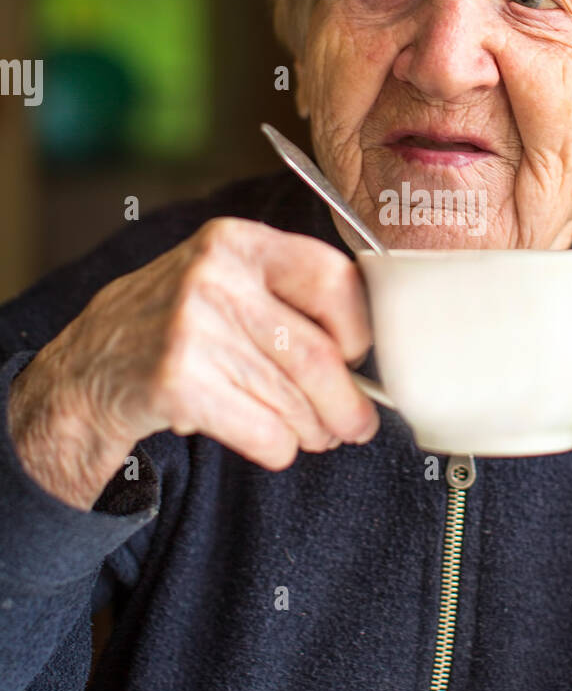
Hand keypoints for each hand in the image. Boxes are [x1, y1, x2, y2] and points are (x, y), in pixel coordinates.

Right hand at [8, 218, 378, 507]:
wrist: (85, 372)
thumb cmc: (174, 329)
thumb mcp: (221, 281)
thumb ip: (286, 296)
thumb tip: (368, 355)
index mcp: (237, 241)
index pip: (333, 277)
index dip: (358, 327)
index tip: (358, 356)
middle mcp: (214, 275)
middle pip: (319, 355)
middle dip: (347, 404)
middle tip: (356, 426)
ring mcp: (191, 328)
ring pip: (295, 401)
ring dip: (315, 431)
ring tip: (315, 436)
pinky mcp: (176, 383)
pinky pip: (265, 433)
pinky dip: (280, 449)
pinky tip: (270, 443)